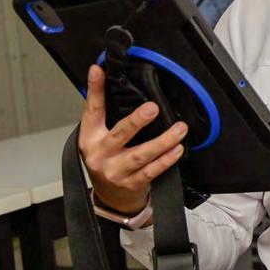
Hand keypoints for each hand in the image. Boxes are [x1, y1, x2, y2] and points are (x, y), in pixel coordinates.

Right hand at [78, 64, 187, 212]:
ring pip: (141, 154)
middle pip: (119, 135)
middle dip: (136, 121)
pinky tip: (177, 149)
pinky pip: (152, 171)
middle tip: (152, 108)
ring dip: (163, 141)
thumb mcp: (98, 137)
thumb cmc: (106, 161)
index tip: (99, 71)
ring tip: (179, 128)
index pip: (92, 111)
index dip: (95, 90)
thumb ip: (104, 113)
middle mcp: (100, 155)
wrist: (109, 198)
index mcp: (90, 138)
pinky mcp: (132, 184)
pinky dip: (166, 160)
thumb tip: (110, 79)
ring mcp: (116, 171)